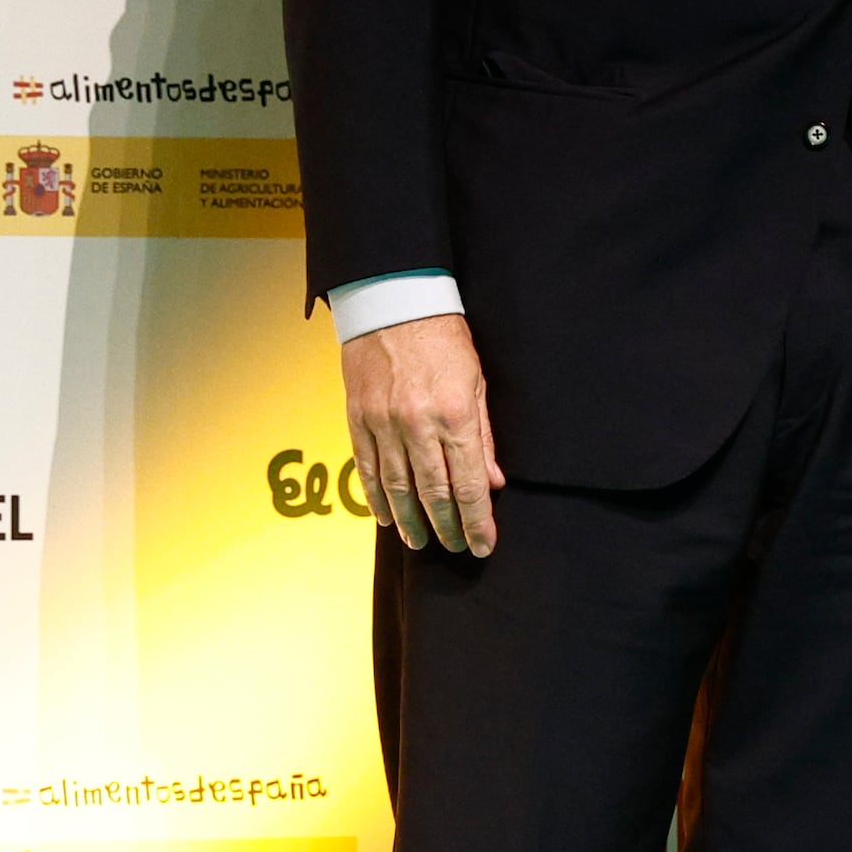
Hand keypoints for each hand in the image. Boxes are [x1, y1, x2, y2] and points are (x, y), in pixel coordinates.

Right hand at [343, 311, 503, 557]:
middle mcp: (418, 424)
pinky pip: (367, 468)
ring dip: (412, 520)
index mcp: (455, 414)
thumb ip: (484, 436)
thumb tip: (493, 482)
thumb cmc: (444, 339)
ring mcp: (384, 423)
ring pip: (398, 487)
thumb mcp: (477, 382)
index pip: (468, 483)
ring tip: (421, 542)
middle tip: (457, 548)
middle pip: (434, 492)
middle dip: (448, 526)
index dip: (477, 520)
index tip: (484, 544)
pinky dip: (377, 497)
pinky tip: (387, 518)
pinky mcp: (358, 418)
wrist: (393, 303)